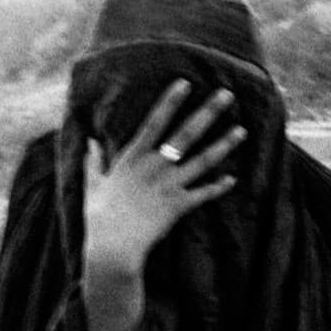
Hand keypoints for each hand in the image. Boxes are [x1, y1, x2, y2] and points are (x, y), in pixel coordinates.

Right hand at [81, 79, 245, 284]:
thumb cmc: (99, 218)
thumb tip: (89, 143)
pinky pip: (203, 194)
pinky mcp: (178, 206)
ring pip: (203, 161)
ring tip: (242, 130)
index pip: (155, 122)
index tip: (186, 83)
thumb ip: (93, 163)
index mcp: (133, 157)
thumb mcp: (93, 186)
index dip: (171, 102)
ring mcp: (169, 185)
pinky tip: (232, 179)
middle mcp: (155, 166)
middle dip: (208, 112)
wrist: (113, 246)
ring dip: (224, 145)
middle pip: (187, 134)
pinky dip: (218, 187)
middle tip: (227, 94)